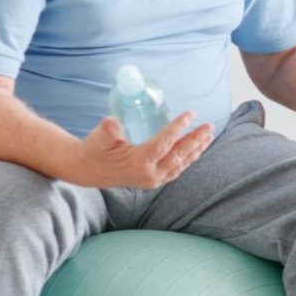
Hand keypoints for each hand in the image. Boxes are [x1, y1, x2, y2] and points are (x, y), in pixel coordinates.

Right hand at [66, 112, 214, 188]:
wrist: (86, 170)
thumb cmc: (94, 149)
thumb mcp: (98, 137)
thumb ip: (106, 131)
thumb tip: (111, 122)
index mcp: (138, 162)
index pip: (165, 143)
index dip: (178, 127)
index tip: (191, 114)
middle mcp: (148, 174)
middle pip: (179, 155)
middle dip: (196, 139)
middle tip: (209, 125)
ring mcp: (152, 180)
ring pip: (181, 164)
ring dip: (197, 149)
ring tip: (209, 135)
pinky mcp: (153, 181)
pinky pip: (176, 170)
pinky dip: (188, 159)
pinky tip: (197, 149)